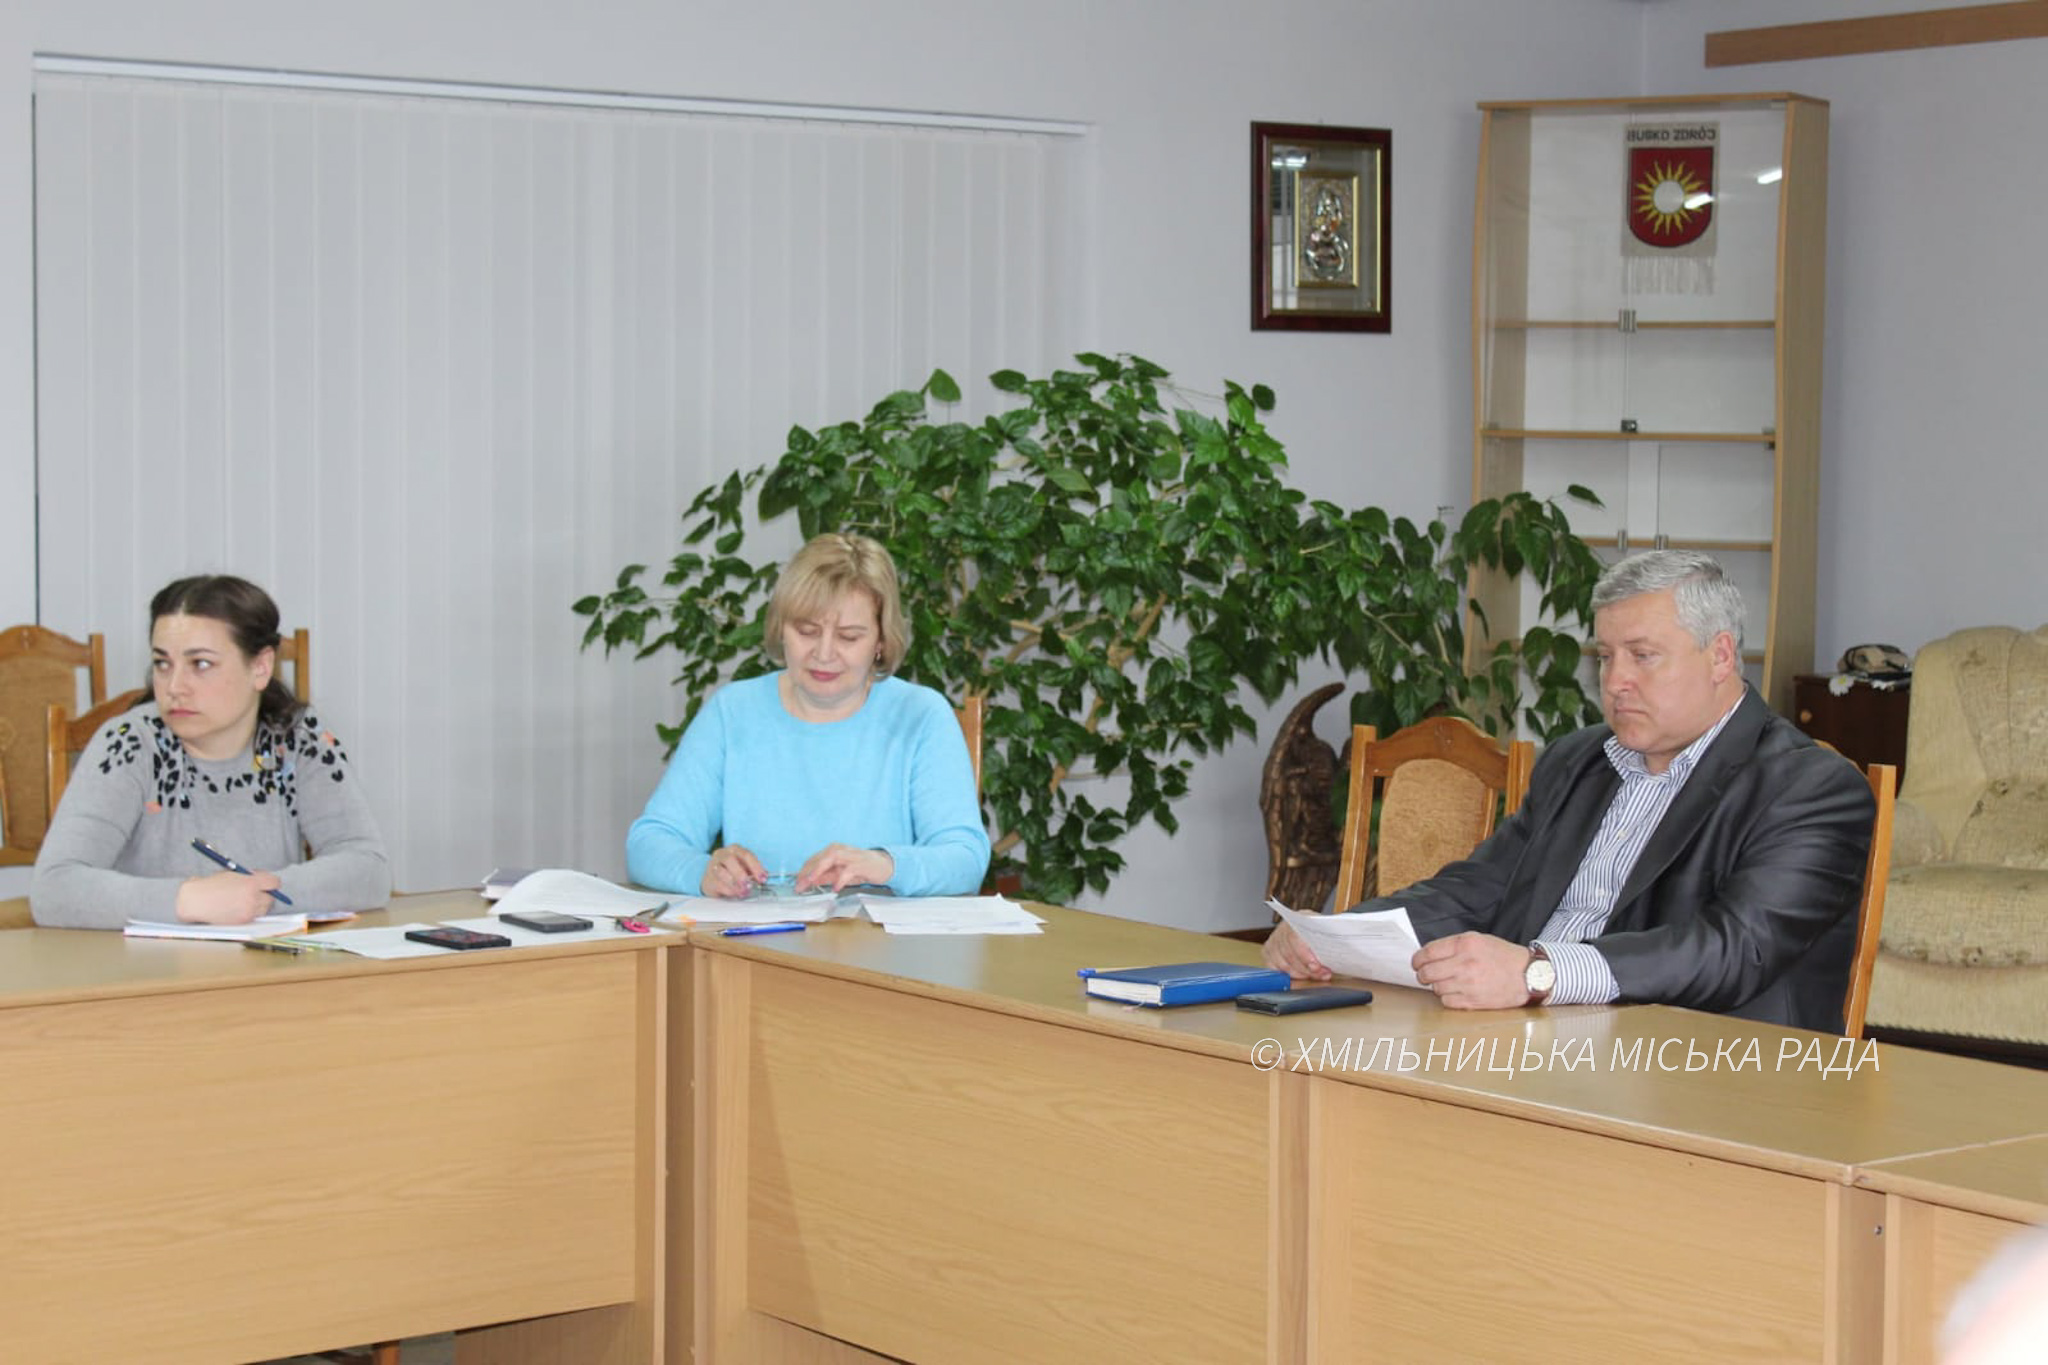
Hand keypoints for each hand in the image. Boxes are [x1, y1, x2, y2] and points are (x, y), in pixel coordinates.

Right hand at [175, 870, 281, 923]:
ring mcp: (249, 910)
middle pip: (271, 897)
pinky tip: (239, 908)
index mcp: (251, 882)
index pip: (274, 883)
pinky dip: (250, 913)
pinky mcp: (243, 921)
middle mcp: (253, 896)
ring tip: (244, 901)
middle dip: (265, 894)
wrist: (194, 901)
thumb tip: (262, 880)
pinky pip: (254, 917)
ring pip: (264, 908)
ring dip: (258, 905)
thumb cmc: (210, 885)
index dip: (270, 883)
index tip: (267, 884)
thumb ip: (249, 876)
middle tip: (256, 893)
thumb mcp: (232, 873)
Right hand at [701, 844, 766, 898]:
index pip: (746, 855)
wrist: (712, 877)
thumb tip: (763, 877)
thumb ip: (753, 871)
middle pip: (729, 860)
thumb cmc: (732, 871)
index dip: (756, 867)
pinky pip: (717, 884)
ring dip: (734, 883)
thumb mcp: (744, 867)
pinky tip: (735, 894)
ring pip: (721, 872)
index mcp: (734, 849)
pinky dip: (728, 890)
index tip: (762, 878)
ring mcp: (712, 866)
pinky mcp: (708, 879)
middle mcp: (722, 854)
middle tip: (749, 886)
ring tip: (743, 892)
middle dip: (741, 874)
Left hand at [795, 844, 892, 893]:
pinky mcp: (860, 863)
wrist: (883, 865)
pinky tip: (836, 888)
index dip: (803, 872)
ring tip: (811, 881)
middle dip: (807, 873)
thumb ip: (825, 876)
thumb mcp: (839, 873)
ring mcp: (850, 855)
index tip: (796, 884)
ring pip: (830, 859)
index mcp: (832, 851)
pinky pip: (848, 870)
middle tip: (799, 886)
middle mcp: (839, 850)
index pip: (813, 860)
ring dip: (819, 870)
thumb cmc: (860, 868)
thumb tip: (810, 882)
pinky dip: (840, 879)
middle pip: (819, 859)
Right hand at [1262, 922, 1332, 980]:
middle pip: (1289, 953)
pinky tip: (1301, 975)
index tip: (1316, 966)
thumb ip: (1333, 940)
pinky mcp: (1268, 951)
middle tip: (1321, 974)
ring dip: (1300, 973)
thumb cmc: (1322, 932)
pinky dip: (1288, 975)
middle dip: (1306, 968)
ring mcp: (1274, 939)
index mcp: (1299, 918)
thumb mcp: (1330, 931)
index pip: (1295, 937)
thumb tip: (1342, 951)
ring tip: (1315, 975)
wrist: (1314, 930)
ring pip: (1283, 963)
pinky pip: (1274, 967)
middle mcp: (1284, 927)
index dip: (1305, 955)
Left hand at [1412, 932, 1535, 1009]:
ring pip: (1436, 988)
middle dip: (1423, 974)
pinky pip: (1447, 1002)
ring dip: (1438, 986)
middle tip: (1425, 975)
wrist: (1529, 975)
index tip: (1416, 963)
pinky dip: (1448, 998)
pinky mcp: (1473, 1001)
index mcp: (1465, 944)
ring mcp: (1468, 984)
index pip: (1428, 952)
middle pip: (1428, 973)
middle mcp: (1465, 963)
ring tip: (1448, 982)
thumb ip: (1454, 946)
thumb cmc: (1503, 956)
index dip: (1417, 959)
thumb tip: (1428, 955)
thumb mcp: (1479, 940)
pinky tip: (1456, 992)